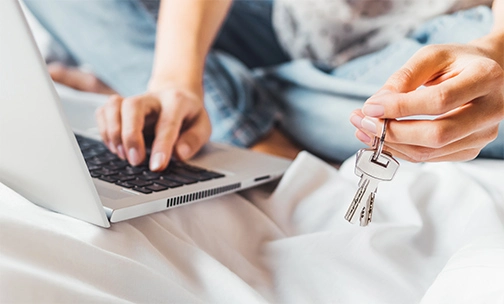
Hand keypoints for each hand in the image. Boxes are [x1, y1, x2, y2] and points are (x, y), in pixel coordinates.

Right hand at [95, 85, 210, 170]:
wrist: (177, 94)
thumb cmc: (189, 115)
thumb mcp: (203, 126)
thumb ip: (194, 140)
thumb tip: (179, 154)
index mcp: (176, 101)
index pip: (167, 123)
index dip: (161, 146)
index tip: (157, 167)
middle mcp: (152, 98)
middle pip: (132, 107)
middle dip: (130, 136)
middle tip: (135, 161)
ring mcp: (133, 99)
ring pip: (113, 106)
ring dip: (113, 133)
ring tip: (123, 155)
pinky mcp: (119, 106)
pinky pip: (103, 112)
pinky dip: (104, 131)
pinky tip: (115, 147)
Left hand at [350, 43, 503, 161]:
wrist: (486, 73)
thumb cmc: (457, 62)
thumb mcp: (431, 56)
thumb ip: (403, 78)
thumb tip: (376, 106)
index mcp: (485, 78)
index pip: (439, 100)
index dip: (400, 107)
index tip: (370, 107)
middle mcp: (491, 110)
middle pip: (437, 134)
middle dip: (393, 132)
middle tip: (362, 122)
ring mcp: (482, 135)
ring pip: (430, 151)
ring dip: (390, 144)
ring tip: (363, 129)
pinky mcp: (470, 150)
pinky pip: (429, 157)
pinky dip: (400, 150)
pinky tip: (381, 137)